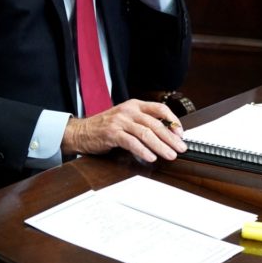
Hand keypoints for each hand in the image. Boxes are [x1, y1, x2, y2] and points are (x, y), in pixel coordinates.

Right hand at [61, 99, 186, 162]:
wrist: (81, 131)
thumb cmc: (105, 126)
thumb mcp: (127, 118)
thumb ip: (143, 122)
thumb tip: (167, 134)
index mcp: (136, 105)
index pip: (161, 109)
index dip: (173, 120)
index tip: (181, 133)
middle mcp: (129, 111)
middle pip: (156, 123)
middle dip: (171, 138)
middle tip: (180, 148)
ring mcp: (120, 121)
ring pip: (146, 133)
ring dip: (161, 146)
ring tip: (170, 155)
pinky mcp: (112, 133)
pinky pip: (132, 142)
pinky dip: (143, 150)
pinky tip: (151, 157)